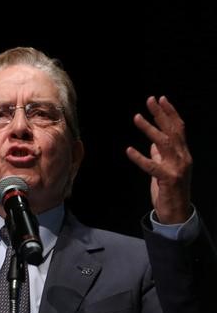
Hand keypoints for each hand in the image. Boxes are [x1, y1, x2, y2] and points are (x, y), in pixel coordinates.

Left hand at [126, 96, 191, 223]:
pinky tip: (129, 150)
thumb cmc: (168, 191)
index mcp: (182, 154)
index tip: (160, 99)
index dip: (170, 112)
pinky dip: (140, 157)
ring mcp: (177, 168)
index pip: (178, 128)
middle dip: (160, 114)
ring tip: (137, 117)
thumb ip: (160, 156)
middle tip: (150, 100)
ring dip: (149, 129)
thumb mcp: (163, 169)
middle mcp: (183, 158)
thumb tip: (153, 143)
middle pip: (172, 131)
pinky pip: (152, 167)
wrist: (176, 213)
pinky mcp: (167, 180)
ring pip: (163, 144)